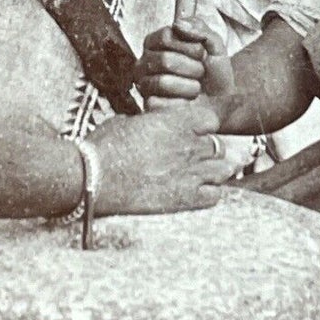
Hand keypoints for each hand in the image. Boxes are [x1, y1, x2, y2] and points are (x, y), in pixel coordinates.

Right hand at [91, 101, 235, 214]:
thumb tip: (150, 124)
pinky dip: (209, 194)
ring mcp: (191, 173)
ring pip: (224, 170)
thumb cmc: (105, 146)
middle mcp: (190, 145)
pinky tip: (195, 193)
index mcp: (177, 122)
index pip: (211, 120)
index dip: (202, 127)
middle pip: (218, 146)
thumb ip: (150, 122)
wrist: (95, 177)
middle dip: (208, 151)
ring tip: (199, 176)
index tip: (191, 132)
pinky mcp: (186, 198)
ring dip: (214, 172)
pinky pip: (215, 196)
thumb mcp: (127, 121)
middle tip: (191, 158)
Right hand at [136, 17, 234, 109]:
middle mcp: (145, 61)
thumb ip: (198, 27)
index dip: (190, 47)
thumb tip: (178, 24)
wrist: (221, 102)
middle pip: (165, 60)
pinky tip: (186, 102)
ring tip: (195, 88)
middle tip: (200, 73)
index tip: (202, 54)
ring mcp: (144, 83)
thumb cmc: (214, 72)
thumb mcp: (214, 44)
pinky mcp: (148, 105)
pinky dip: (183, 102)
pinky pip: (162, 103)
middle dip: (193, 68)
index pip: (166, 37)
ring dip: (190, 86)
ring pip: (163, 82)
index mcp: (156, 42)